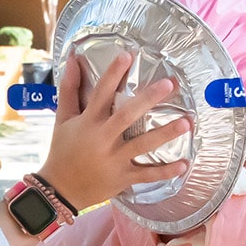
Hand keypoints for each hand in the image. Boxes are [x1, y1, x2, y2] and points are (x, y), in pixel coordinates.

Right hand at [38, 52, 190, 210]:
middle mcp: (103, 139)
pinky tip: (184, 165)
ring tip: (187, 122)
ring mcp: (114, 160)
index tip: (128, 56)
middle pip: (127, 115)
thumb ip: (70, 90)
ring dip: (166, 134)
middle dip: (149, 99)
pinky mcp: (122, 178)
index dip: (113, 73)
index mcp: (88, 122)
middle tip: (169, 84)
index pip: (101, 92)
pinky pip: (147, 175)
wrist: (59, 189)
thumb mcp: (62, 119)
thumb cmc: (62, 151)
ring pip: (143, 145)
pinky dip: (166, 172)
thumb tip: (72, 60)